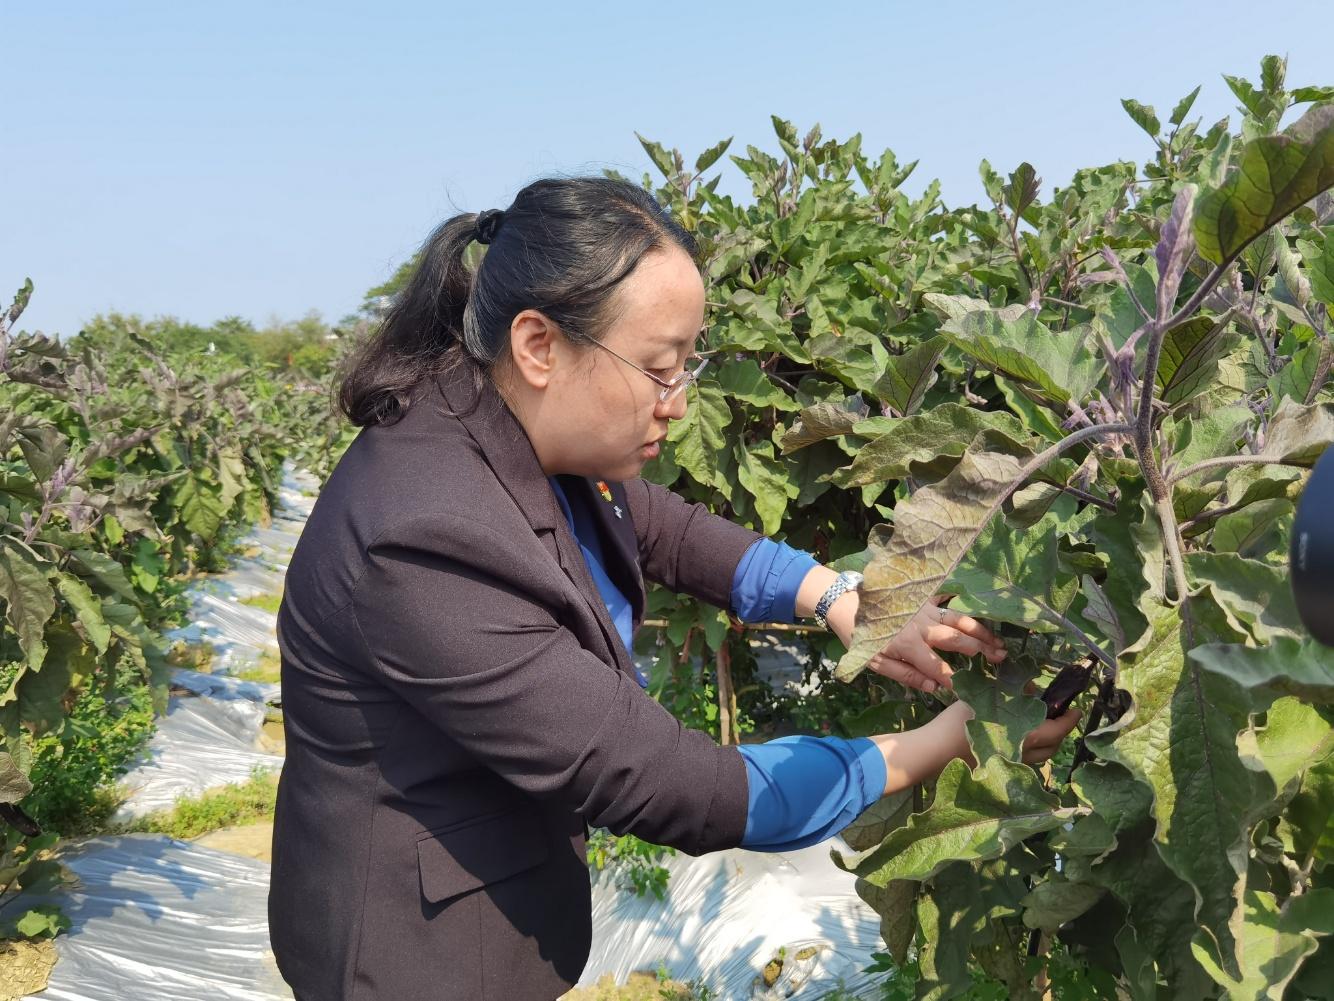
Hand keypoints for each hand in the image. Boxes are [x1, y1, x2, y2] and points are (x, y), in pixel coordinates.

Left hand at [868, 596, 1007, 693]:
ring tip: (999, 640)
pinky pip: (947, 595)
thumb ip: (906, 675)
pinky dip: (963, 599)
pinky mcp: (923, 595)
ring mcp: (925, 608)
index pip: (940, 667)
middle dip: (982, 651)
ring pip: (959, 619)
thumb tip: (935, 687)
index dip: (956, 679)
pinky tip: (981, 604)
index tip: (972, 690)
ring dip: (981, 630)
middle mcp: (922, 626)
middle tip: (1002, 659)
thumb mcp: (874, 663)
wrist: (843, 601)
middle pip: (958, 640)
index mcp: (909, 646)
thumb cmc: (858, 637)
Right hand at [939, 701, 1082, 768]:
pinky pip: (1026, 760)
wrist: (936, 750)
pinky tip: (1020, 737)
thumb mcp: (985, 699)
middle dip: (1061, 731)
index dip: (1070, 719)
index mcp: (1027, 736)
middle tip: (1059, 716)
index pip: (1059, 729)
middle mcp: (1025, 754)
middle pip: (1053, 746)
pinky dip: (1031, 748)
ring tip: (1042, 726)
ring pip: (1040, 756)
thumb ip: (1011, 694)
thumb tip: (1031, 689)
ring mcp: (1012, 765)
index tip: (1076, 709)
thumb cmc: (961, 722)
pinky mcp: (1000, 769)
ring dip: (1047, 742)